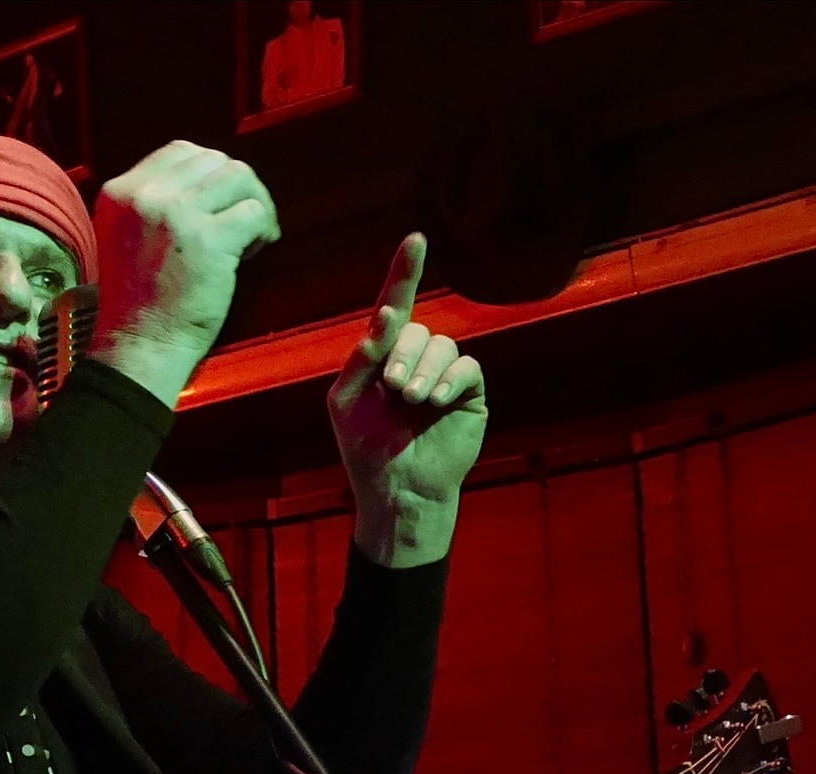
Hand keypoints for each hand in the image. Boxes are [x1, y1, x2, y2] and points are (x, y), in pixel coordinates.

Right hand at [90, 140, 279, 407]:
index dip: (209, 173)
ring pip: (237, 176)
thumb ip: (153, 205)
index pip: (179, 152)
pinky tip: (256, 250)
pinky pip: (252, 212)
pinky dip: (263, 228)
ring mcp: (176, 215)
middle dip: (236, 187)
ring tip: (253, 235)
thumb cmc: (138, 306)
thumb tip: (208, 182)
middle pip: (212, 160)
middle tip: (242, 221)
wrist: (139, 348)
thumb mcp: (125, 238)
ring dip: (255, 202)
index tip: (218, 204)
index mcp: (121, 192)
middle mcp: (145, 195)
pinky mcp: (207, 240)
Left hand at [328, 234, 486, 567]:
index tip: (415, 240)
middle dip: (403, 354)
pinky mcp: (468, 393)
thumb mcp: (346, 400)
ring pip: (442, 345)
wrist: (397, 491)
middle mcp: (415, 360)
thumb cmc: (366, 450)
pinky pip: (466, 367)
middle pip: (417, 328)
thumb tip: (386, 317)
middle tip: (393, 389)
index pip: (395, 306)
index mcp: (384, 357)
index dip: (404, 273)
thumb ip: (361, 357)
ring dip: (424, 370)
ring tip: (413, 401)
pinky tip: (435, 402)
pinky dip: (449, 379)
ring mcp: (443, 376)